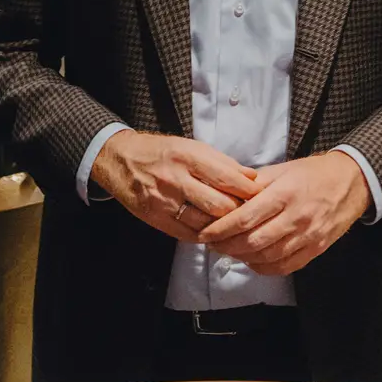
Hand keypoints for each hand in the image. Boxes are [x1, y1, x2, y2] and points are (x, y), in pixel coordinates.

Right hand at [90, 131, 259, 241]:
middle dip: (239, 211)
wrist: (121, 161)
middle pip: (219, 205)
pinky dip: (206, 235)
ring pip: (205, 223)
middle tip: (251, 213)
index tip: (261, 195)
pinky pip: (188, 234)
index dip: (248, 190)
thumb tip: (251, 177)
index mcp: (187, 156)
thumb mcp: (191, 147)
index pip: (227, 178)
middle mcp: (175, 179)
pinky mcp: (156, 219)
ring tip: (236, 225)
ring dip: (224, 226)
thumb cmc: (161, 151)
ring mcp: (164, 202)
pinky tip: (215, 232)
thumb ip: (221, 163)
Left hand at [195, 151, 369, 275]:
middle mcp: (296, 217)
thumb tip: (227, 194)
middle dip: (227, 246)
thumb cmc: (313, 173)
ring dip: (243, 258)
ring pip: (268, 257)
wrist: (353, 182)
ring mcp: (308, 236)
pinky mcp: (317, 249)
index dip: (221, 229)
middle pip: (254, 241)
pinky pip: (286, 266)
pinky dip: (264, 268)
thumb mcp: (283, 169)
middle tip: (211, 245)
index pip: (246, 217)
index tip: (204, 233)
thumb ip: (255, 184)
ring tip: (228, 252)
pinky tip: (252, 261)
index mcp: (285, 194)